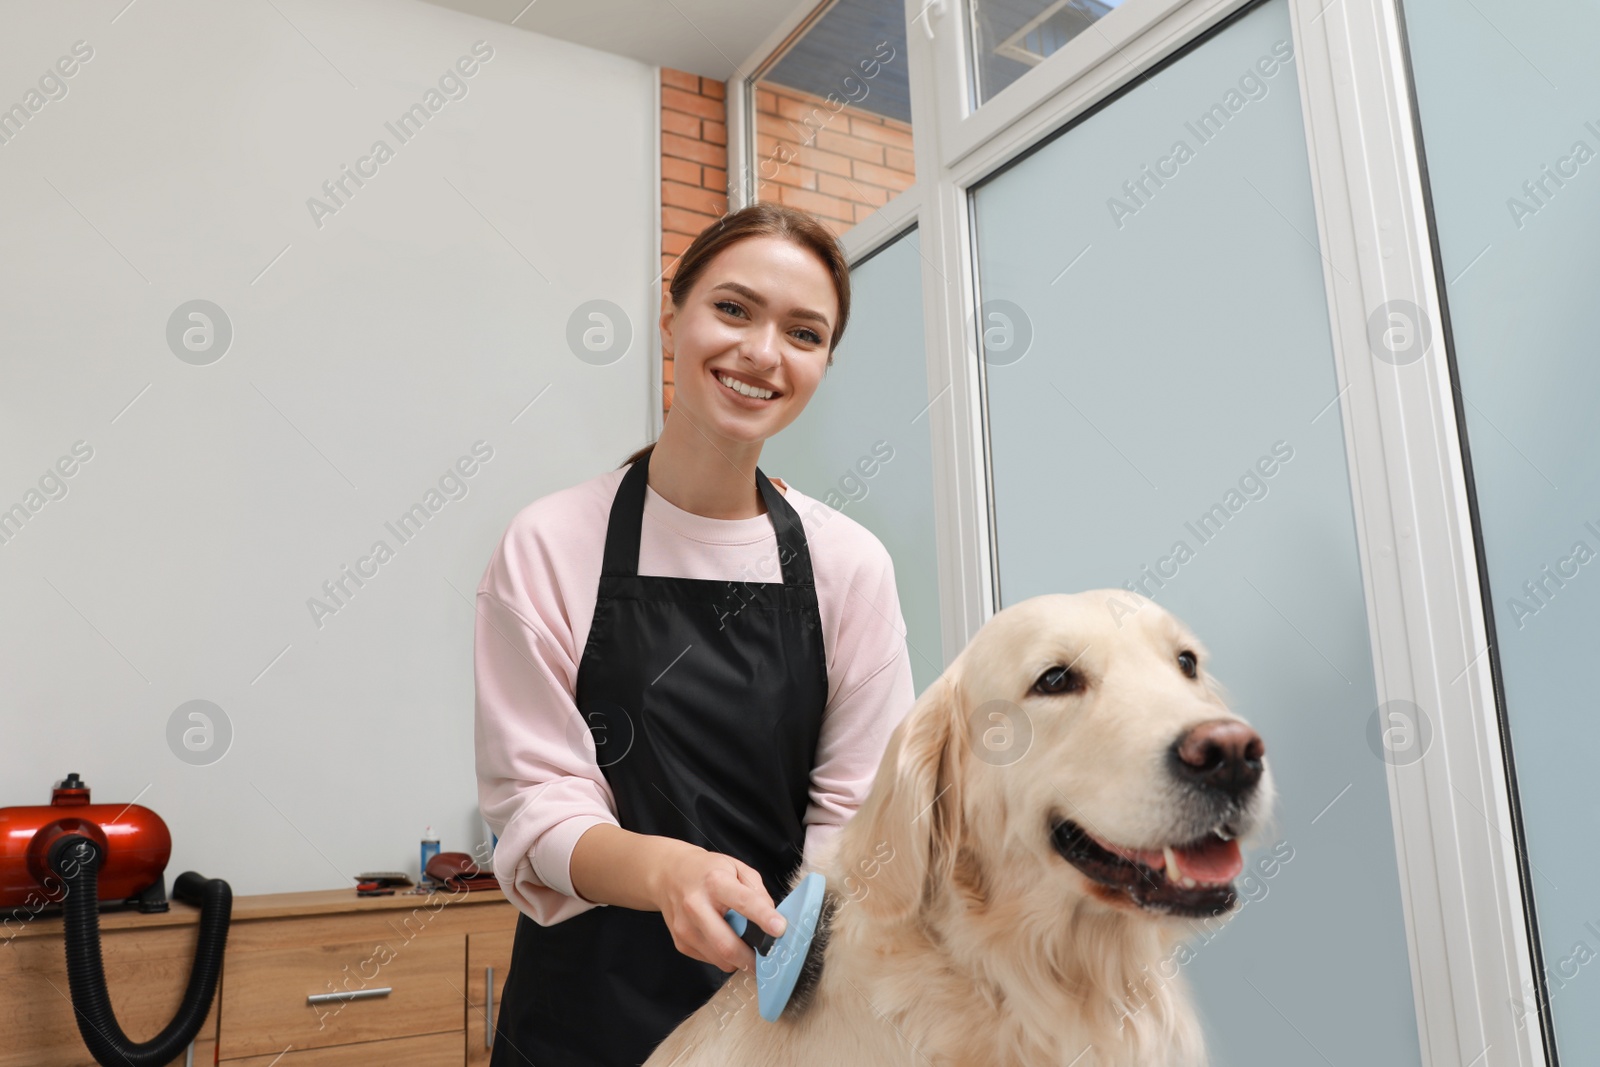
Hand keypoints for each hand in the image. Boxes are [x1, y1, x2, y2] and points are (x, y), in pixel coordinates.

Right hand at [649, 840, 786, 973]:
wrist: (667, 874)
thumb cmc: (707, 871)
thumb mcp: (736, 868)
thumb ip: (757, 892)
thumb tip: (772, 919)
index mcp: (715, 882)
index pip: (744, 902)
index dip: (764, 917)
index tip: (781, 929)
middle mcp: (696, 905)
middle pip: (727, 944)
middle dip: (752, 959)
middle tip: (769, 963)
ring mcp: (685, 927)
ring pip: (720, 959)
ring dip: (739, 960)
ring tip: (746, 947)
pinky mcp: (680, 942)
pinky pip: (710, 959)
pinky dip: (724, 956)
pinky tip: (723, 939)